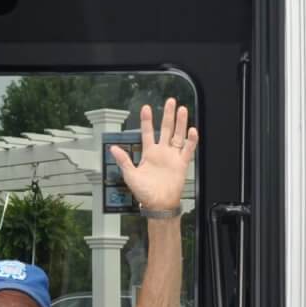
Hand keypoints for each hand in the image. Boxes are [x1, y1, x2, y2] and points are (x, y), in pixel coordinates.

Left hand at [109, 98, 194, 213]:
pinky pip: (188, 150)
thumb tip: (113, 148)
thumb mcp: (130, 175)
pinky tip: (192, 130)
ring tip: (182, 110)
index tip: (146, 108)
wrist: (158, 204)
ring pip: (178, 135)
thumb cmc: (144, 193)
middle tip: (170, 101)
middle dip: (168, 115)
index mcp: (149, 153)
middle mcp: (162, 152)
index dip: (147, 120)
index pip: (148, 132)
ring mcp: (172, 157)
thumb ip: (123, 160)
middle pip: (166, 129)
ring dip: (180, 123)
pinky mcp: (182, 164)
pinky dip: (191, 141)